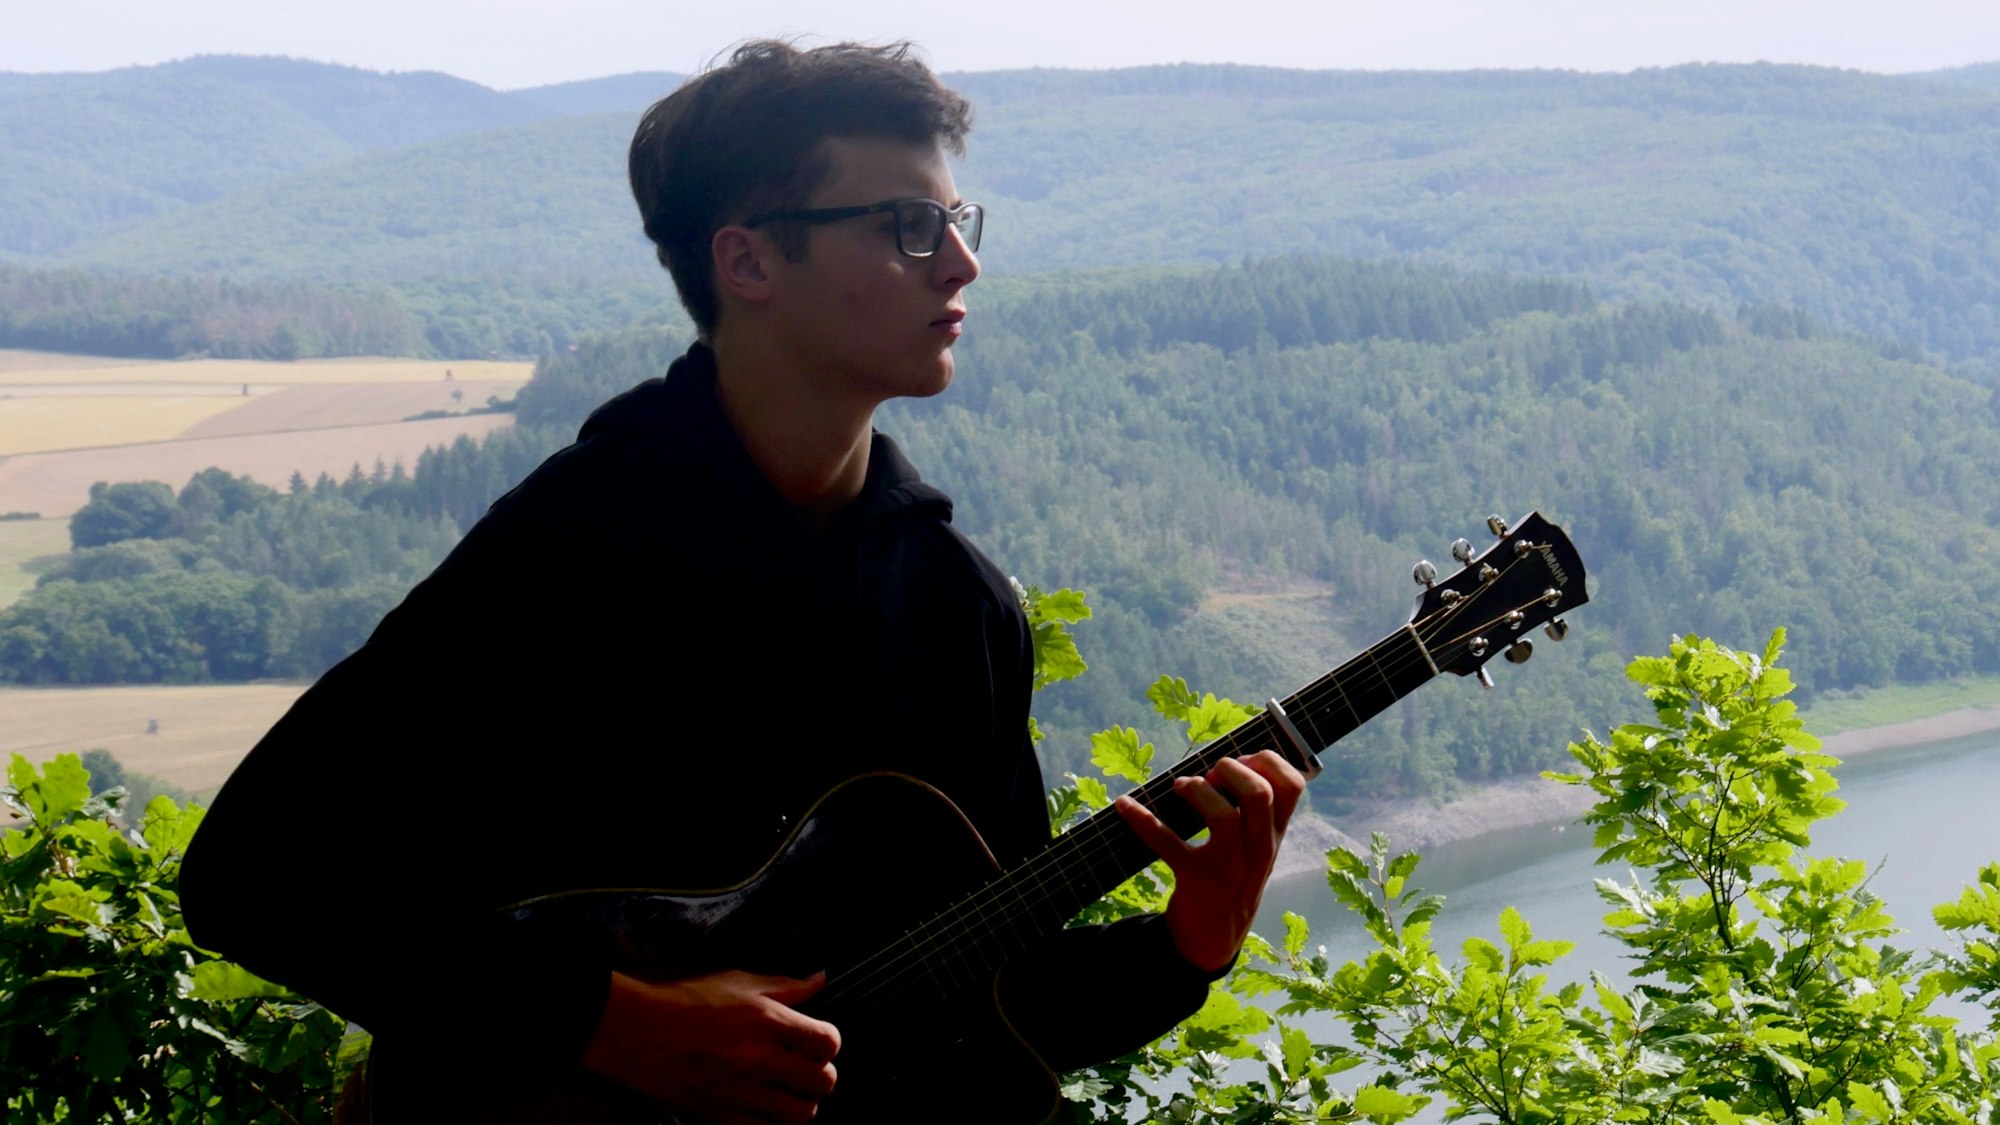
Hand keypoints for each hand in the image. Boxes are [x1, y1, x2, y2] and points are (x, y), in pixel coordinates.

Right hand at [580, 968, 840, 1124]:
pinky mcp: (721, 1116)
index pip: (828, 1042)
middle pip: (823, 1082)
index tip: (818, 1041)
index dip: (828, 1042)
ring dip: (801, 1103)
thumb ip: (786, 986)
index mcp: (767, 1021)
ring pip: (801, 1114)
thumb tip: (819, 979)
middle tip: (807, 1068)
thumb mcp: (738, 981)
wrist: (636, 1032)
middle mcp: (759, 1059)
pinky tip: (763, 1108)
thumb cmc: (685, 1002)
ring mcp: (741, 1091)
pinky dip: (771, 1123)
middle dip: (820, 1075)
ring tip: (788, 1092)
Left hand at [1114, 751, 1304, 972]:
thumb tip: (1226, 763)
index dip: (1267, 761)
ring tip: (1180, 787)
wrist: (1213, 940)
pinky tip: (1124, 805)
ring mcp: (1230, 868)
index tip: (1241, 760)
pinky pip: (1168, 843)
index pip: (1293, 786)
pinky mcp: (1196, 880)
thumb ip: (1256, 814)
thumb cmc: (1232, 881)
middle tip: (1210, 775)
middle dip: (1231, 770)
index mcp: (1274, 836)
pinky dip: (1141, 819)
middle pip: (1260, 794)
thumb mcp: (1256, 850)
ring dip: (1197, 790)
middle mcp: (1259, 850)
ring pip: (1223, 816)